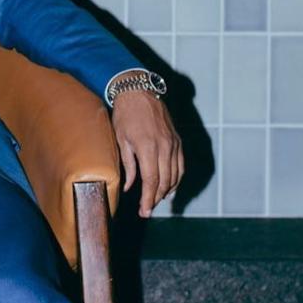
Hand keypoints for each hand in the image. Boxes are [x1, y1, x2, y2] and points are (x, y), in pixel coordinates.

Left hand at [111, 90, 182, 217]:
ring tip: (156, 201)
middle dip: (156, 198)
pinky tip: (169, 186)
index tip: (144, 211)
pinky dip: (176, 178)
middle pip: (164, 181)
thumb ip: (128, 165)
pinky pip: (180, 165)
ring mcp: (174, 144)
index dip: (148, 199)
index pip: (151, 181)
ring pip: (175, 175)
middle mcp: (164, 147)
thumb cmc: (125, 115)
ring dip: (166, 191)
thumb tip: (129, 187)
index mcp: (148, 147)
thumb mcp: (121, 139)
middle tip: (147, 210)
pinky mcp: (178, 141)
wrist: (139, 91)